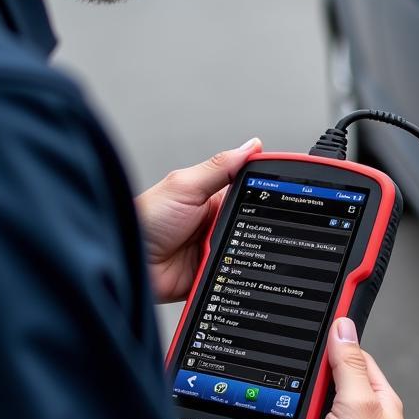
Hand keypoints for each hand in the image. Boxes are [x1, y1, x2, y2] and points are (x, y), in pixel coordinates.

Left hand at [136, 138, 261, 303]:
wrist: (128, 263)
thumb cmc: (145, 219)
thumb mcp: (185, 186)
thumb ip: (220, 167)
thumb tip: (252, 146)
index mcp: (212, 195)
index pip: (250, 187)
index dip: (269, 186)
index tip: (289, 184)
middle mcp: (216, 220)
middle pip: (255, 219)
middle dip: (258, 223)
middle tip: (250, 222)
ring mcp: (216, 247)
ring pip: (249, 248)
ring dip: (246, 249)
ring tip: (231, 245)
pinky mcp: (213, 272)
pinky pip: (236, 273)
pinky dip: (238, 272)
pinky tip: (231, 267)